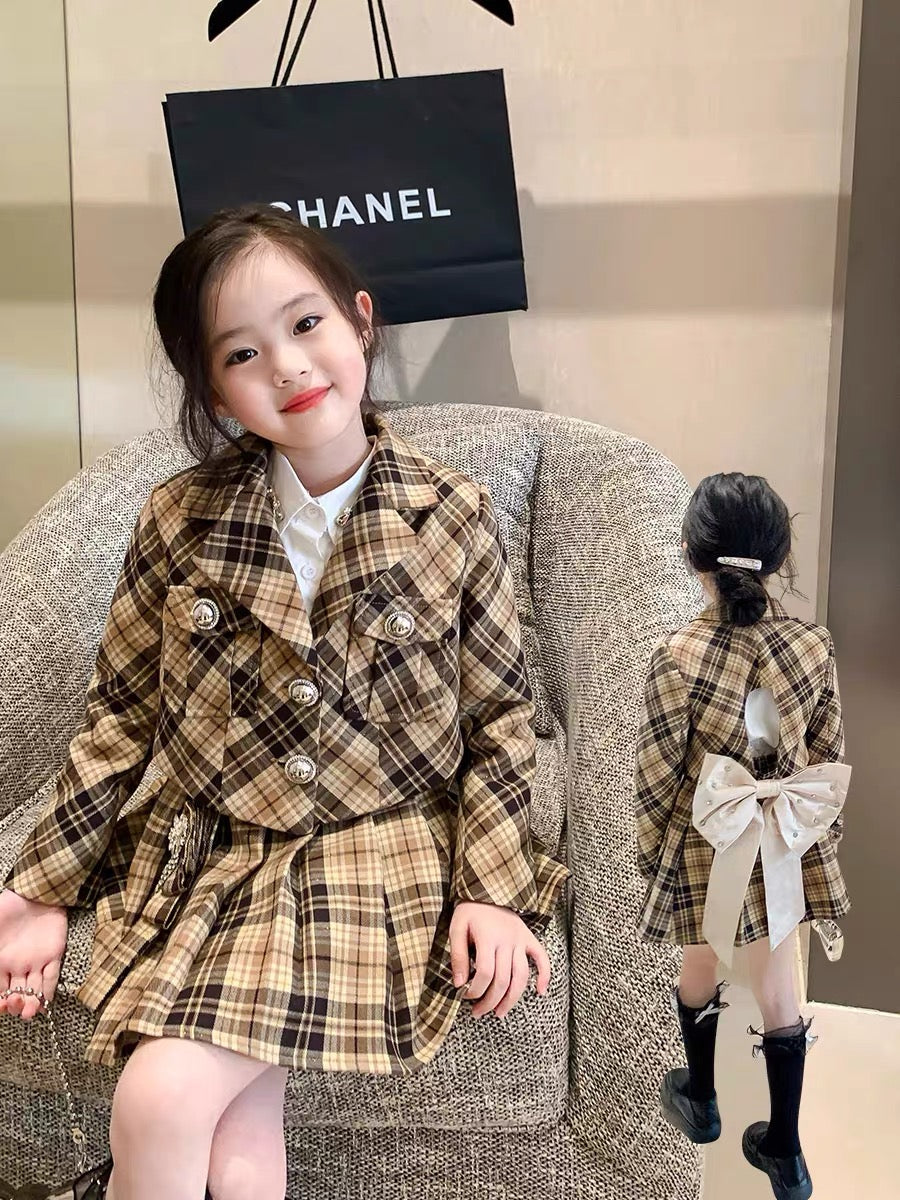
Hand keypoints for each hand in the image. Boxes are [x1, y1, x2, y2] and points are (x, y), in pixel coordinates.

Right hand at [0, 889, 66, 1019]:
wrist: (33, 892)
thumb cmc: (6, 909)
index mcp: (0, 962)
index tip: (0, 1005)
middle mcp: (17, 966)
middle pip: (16, 993)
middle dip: (15, 1004)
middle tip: (14, 1005)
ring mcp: (36, 961)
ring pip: (34, 989)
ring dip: (31, 1003)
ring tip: (29, 1012)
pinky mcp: (54, 954)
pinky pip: (52, 976)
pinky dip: (49, 991)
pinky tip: (44, 1002)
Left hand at [449, 900, 550, 1018]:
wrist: (488, 888)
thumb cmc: (470, 910)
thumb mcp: (457, 928)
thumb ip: (458, 955)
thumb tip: (460, 983)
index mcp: (488, 937)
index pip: (485, 973)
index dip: (476, 990)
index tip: (466, 996)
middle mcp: (507, 940)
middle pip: (503, 979)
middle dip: (490, 1001)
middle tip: (479, 1013)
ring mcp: (520, 940)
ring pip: (521, 976)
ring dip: (512, 998)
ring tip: (500, 1012)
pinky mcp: (529, 938)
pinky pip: (542, 958)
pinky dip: (544, 975)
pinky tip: (540, 992)